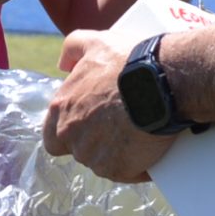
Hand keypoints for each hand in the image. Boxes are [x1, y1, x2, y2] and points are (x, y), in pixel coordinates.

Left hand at [43, 28, 176, 182]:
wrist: (162, 83)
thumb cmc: (128, 61)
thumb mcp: (96, 42)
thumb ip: (73, 48)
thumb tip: (62, 63)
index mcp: (60, 111)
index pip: (52, 136)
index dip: (70, 132)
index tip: (90, 124)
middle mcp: (72, 138)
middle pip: (79, 150)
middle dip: (96, 142)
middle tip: (119, 127)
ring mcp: (95, 157)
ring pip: (103, 162)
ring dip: (117, 153)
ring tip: (138, 133)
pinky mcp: (120, 170)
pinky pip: (128, 172)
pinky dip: (138, 164)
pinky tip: (150, 148)